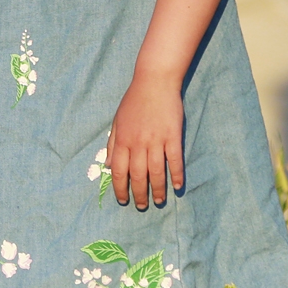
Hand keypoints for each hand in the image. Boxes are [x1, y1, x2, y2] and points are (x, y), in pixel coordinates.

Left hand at [109, 74, 184, 209]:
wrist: (154, 81)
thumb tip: (110, 166)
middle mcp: (138, 142)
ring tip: (159, 200)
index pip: (119, 171)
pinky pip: (175, 159)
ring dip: (158, 189)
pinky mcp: (173, 135)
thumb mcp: (117, 121)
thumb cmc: (134, 101)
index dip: (120, 189)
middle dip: (139, 194)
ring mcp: (156, 139)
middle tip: (142, 206)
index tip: (123, 200)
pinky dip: (177, 174)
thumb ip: (113, 145)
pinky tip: (177, 186)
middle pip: (138, 175)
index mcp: (123, 140)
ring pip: (156, 171)